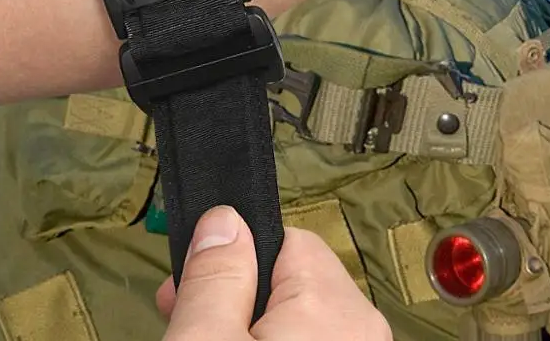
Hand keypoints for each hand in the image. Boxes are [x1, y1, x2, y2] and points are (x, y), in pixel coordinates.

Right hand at [157, 207, 390, 340]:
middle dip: (241, 297)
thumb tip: (223, 220)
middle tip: (188, 321)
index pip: (284, 240)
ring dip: (257, 328)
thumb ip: (215, 277)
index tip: (191, 278)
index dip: (229, 257)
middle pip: (292, 282)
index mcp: (333, 308)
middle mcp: (362, 333)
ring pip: (302, 323)